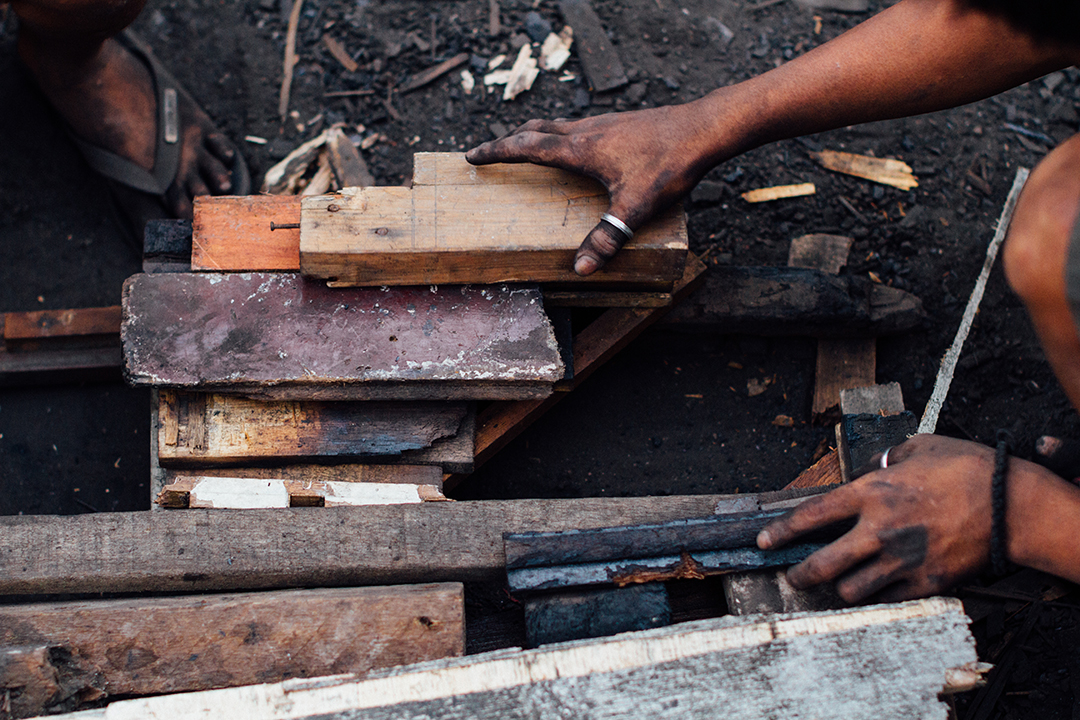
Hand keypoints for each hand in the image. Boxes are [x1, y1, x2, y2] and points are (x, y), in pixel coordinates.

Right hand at [465, 101, 724, 274]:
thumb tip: (580, 268)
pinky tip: (577, 148)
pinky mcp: (621, 123)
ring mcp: (604, 123)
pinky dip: (561, 134)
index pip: (525, 147)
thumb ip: (607, 238)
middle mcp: (586, 130)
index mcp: (580, 148)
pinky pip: (578, 126)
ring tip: (526, 147)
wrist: (704, 129)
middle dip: (509, 141)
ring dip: (535, 135)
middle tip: (491, 151)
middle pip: (535, 130)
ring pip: (557, 124)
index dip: (496, 152)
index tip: (472, 156)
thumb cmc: (669, 163)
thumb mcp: (635, 207)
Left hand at [757, 434, 995, 602]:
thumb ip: (888, 457)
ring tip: (837, 583)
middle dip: (799, 575)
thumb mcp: (920, 447)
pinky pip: (886, 599)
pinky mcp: (924, 583)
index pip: (811, 516)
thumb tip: (874, 463)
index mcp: (872, 494)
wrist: (1013, 506)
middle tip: (793, 576)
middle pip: (821, 565)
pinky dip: (876, 596)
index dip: (782, 531)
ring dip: (839, 587)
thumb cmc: (968, 471)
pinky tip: (874, 589)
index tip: (765, 541)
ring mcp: (901, 561)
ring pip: (850, 590)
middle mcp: (879, 531)